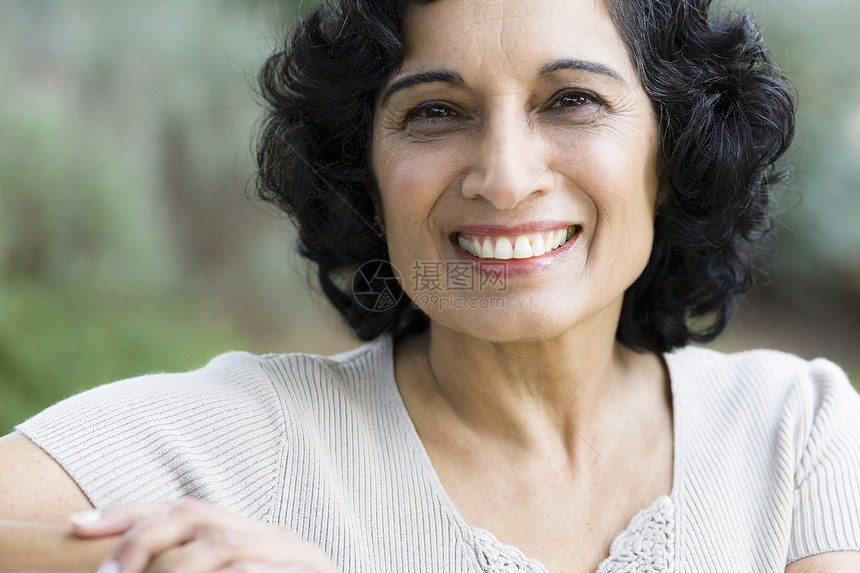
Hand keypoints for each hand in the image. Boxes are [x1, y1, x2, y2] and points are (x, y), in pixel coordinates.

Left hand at [70, 500, 339, 572]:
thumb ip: (205, 566)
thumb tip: (136, 565)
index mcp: (252, 538)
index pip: (186, 509)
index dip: (131, 513)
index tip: (78, 526)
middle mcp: (274, 539)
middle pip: (199, 514)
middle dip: (143, 536)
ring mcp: (295, 559)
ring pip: (220, 547)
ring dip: (172, 570)